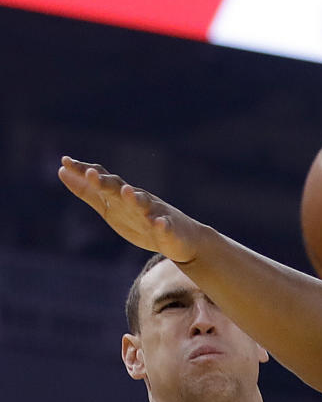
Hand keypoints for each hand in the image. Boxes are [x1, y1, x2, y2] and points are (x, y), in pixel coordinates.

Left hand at [58, 157, 203, 262]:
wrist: (181, 240)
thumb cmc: (142, 221)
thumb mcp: (110, 207)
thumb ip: (88, 192)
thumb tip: (61, 171)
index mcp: (121, 196)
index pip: (102, 179)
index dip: (85, 172)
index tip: (66, 162)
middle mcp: (137, 200)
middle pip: (119, 188)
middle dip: (106, 182)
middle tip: (91, 174)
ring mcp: (155, 213)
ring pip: (144, 204)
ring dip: (135, 198)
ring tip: (126, 192)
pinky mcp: (169, 230)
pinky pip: (165, 226)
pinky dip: (162, 224)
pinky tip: (157, 223)